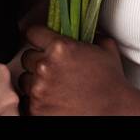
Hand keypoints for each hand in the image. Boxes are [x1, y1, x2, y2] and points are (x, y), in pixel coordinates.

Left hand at [18, 24, 139, 114]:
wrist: (115, 112)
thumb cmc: (112, 84)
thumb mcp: (106, 48)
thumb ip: (91, 34)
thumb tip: (85, 27)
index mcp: (60, 47)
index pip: (32, 32)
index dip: (37, 36)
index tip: (38, 40)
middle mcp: (46, 67)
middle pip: (26, 56)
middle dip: (38, 61)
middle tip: (53, 68)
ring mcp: (39, 90)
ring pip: (24, 79)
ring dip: (35, 81)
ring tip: (53, 86)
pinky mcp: (36, 110)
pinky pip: (25, 100)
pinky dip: (35, 100)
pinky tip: (50, 100)